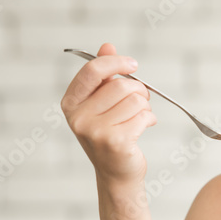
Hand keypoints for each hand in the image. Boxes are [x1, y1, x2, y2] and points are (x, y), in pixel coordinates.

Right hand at [61, 42, 156, 183]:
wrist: (117, 173)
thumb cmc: (110, 134)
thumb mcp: (101, 103)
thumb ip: (103, 75)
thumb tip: (107, 46)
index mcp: (71, 103)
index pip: (93, 70)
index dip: (116, 62)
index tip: (133, 64)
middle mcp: (78, 117)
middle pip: (119, 85)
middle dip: (138, 89)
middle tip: (142, 99)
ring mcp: (95, 131)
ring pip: (134, 100)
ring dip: (145, 106)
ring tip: (140, 116)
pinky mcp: (115, 142)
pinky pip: (143, 116)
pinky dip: (149, 119)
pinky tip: (144, 126)